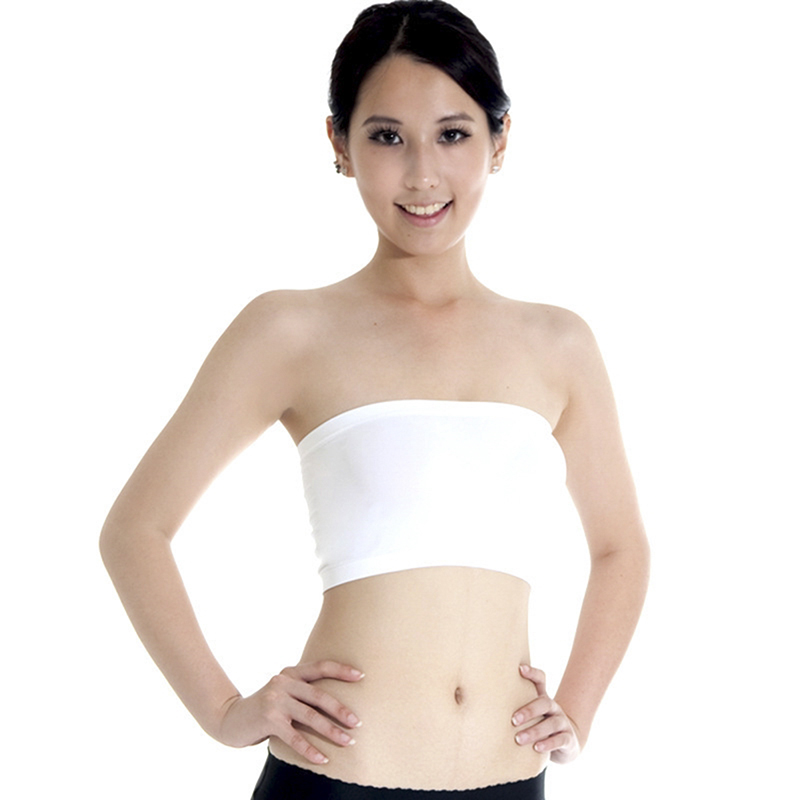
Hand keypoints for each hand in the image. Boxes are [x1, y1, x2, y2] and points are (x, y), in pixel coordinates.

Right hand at [216, 660, 363, 763]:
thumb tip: (337, 702)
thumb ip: (302, 692)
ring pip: (311, 716)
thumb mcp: (283, 693)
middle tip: (358, 722)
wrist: (231, 719)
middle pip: (319, 695)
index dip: (341, 670)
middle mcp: (283, 682)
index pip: (320, 667)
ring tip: (348, 741)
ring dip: (332, 731)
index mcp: (291, 673)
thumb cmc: (265, 708)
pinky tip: (323, 759)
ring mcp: (276, 700)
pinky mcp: (269, 720)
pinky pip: (295, 737)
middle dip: (340, 709)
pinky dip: (310, 750)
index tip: (361, 676)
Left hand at [511, 665, 580, 763]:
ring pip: (551, 723)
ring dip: (534, 731)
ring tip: (519, 739)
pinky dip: (548, 744)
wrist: (565, 742)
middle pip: (544, 703)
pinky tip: (536, 748)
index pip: (540, 680)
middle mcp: (554, 707)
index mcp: (543, 698)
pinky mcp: (568, 739)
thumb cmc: (539, 724)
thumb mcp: (530, 714)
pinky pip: (560, 740)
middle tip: (513, 720)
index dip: (532, 673)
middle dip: (528, 711)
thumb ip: (514, 704)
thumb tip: (484, 698)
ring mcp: (563, 722)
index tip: (520, 669)